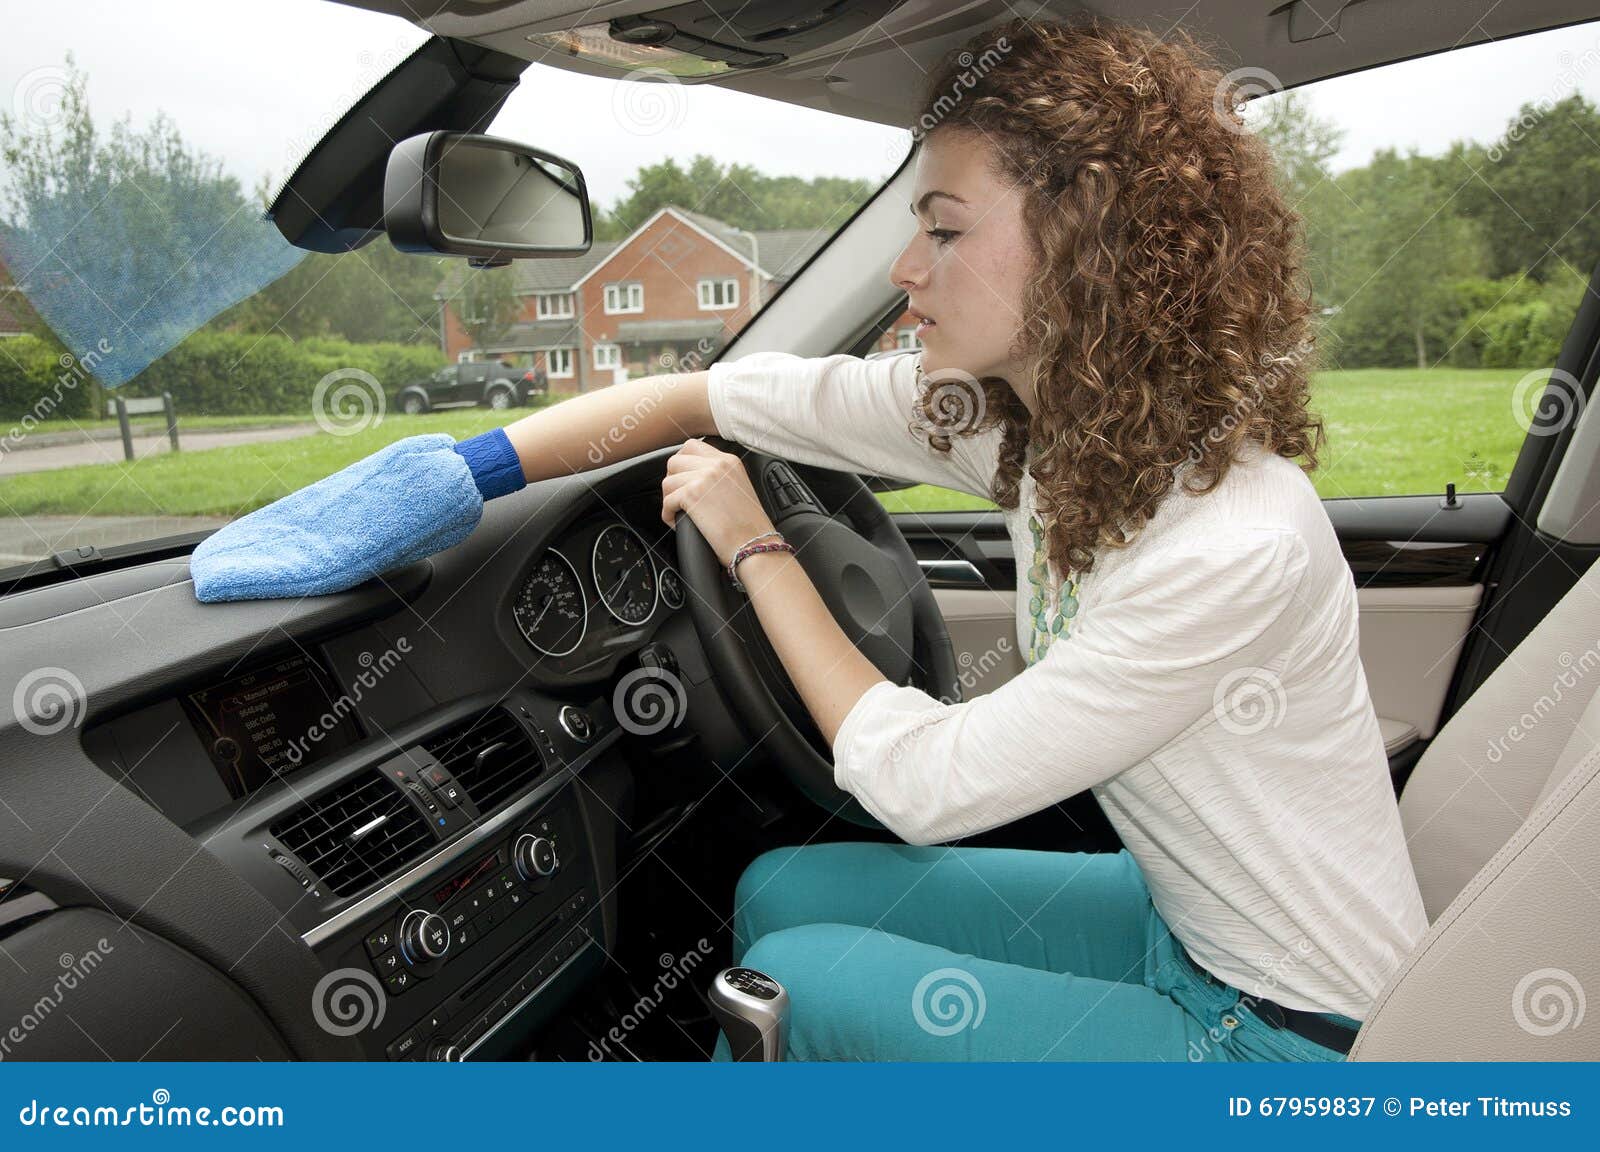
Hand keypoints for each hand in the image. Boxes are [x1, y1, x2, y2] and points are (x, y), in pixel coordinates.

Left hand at [660, 438, 775, 565]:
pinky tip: (677, 523)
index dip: (682, 464)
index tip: (682, 479)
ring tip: (679, 513)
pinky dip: (668, 515)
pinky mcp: (692, 495)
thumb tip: (693, 477)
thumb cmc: (750, 527)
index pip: (692, 446)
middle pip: (675, 461)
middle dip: (673, 481)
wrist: (755, 545)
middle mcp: (717, 464)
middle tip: (678, 498)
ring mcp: (704, 477)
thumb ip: (718, 476)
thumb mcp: (739, 488)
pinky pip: (666, 501)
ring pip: (668, 482)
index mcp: (729, 461)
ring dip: (669, 499)